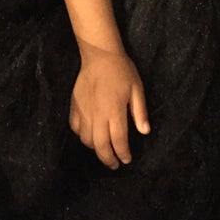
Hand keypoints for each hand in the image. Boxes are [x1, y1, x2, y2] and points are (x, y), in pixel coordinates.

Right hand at [70, 47, 149, 168]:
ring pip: (86, 139)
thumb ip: (140, 112)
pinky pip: (75, 127)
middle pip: (100, 146)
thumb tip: (145, 131)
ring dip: (95, 149)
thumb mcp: (137, 89)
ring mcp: (84, 111)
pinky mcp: (74, 106)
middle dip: (108, 159)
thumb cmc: (122, 71)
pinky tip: (89, 134)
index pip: (118, 141)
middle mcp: (97, 115)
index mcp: (115, 112)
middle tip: (115, 164)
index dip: (123, 154)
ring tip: (104, 150)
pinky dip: (82, 135)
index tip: (127, 160)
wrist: (100, 55)